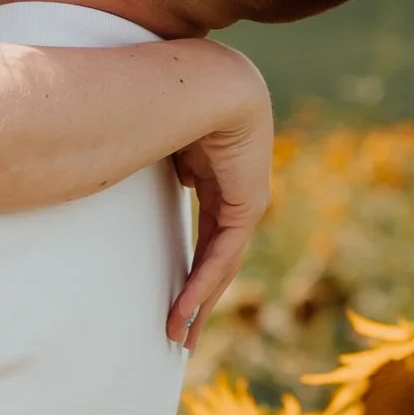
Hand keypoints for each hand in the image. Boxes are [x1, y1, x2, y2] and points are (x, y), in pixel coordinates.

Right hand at [166, 51, 273, 345]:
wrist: (207, 78)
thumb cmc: (173, 93)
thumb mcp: (164, 138)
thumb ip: (168, 163)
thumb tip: (166, 175)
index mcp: (222, 172)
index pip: (209, 232)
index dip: (191, 267)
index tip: (173, 296)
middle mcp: (241, 187)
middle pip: (219, 256)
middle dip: (198, 298)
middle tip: (179, 334)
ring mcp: (249, 196)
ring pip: (222, 264)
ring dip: (199, 303)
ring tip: (178, 336)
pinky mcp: (249, 203)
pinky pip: (222, 255)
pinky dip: (202, 285)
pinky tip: (184, 311)